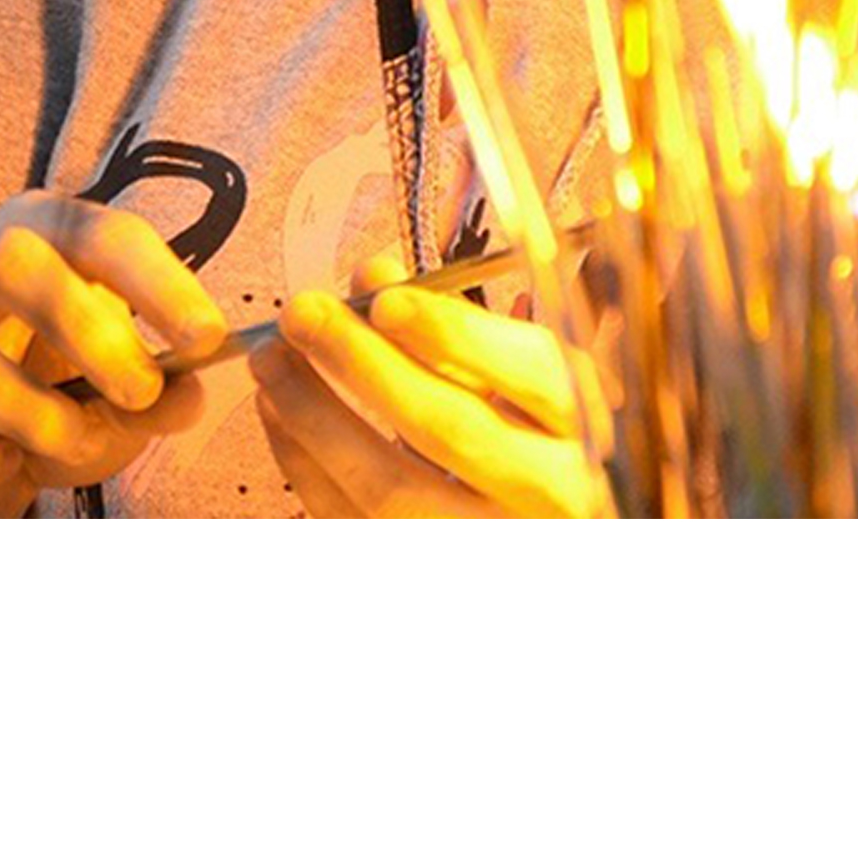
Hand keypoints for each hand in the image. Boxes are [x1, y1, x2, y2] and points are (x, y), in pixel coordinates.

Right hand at [0, 190, 227, 517]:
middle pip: (10, 259)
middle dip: (86, 329)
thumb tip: (189, 395)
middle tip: (139, 391)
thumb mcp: (115, 401)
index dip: (154, 279)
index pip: (91, 229)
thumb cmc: (50, 404)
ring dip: (32, 414)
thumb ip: (157, 398)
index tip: (205, 337)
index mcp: (29, 235)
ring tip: (68, 444)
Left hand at [253, 249, 608, 517]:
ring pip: (389, 488)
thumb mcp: (522, 388)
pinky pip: (351, 525)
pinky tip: (279, 414)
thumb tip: (373, 278)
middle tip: (303, 314)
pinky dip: (305, 466)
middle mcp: (551, 497)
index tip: (383, 297)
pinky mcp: (428, 578)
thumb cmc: (532, 453)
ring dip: (315, 416)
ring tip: (271, 361)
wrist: (535, 536)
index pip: (528, 373)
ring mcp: (488, 546)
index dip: (451, 333)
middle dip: (364, 363)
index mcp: (586, 430)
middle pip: (449, 428)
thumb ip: (458, 330)